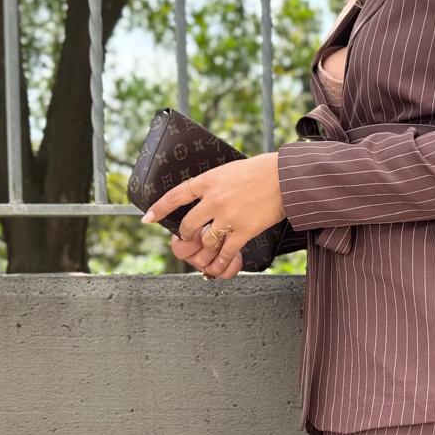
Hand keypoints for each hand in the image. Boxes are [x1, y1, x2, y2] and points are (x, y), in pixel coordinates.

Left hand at [140, 152, 286, 279]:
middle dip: (186, 236)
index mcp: (209, 180)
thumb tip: (206, 198)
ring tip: (207, 251)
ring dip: (205, 250)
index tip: (147, 218)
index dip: (159, 208)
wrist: (286, 178)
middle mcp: (214, 199)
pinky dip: (222, 261)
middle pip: (188, 225)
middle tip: (188, 239)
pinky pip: (226, 252)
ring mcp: (228, 216)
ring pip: (206, 241)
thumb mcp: (230, 170)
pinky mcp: (244, 230)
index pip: (176, 195)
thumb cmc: (262, 171)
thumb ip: (216, 184)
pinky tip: (220, 265)